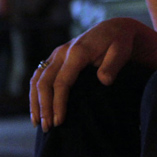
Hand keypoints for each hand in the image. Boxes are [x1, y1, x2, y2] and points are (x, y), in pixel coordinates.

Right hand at [30, 17, 139, 131]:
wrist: (114, 29)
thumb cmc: (119, 42)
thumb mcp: (122, 51)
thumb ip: (113, 65)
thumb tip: (105, 81)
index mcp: (78, 52)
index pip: (62, 82)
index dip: (58, 103)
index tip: (60, 121)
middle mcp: (63, 52)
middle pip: (45, 82)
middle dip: (44, 107)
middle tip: (48, 127)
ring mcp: (57, 54)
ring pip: (37, 79)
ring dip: (35, 101)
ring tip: (38, 123)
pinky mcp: (55, 58)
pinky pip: (39, 75)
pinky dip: (35, 92)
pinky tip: (37, 107)